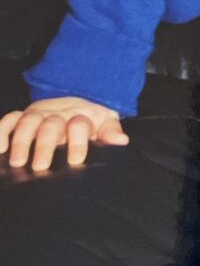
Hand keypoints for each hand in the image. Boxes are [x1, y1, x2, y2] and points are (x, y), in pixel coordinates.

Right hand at [0, 97, 129, 171]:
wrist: (76, 98)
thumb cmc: (91, 119)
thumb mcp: (105, 122)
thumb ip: (111, 131)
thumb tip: (121, 140)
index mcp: (79, 117)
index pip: (78, 125)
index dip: (77, 141)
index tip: (75, 161)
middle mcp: (57, 114)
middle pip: (49, 126)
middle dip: (44, 146)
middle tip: (40, 167)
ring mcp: (38, 114)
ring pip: (27, 122)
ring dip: (21, 141)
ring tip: (17, 162)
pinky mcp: (23, 116)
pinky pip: (9, 120)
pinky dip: (1, 131)